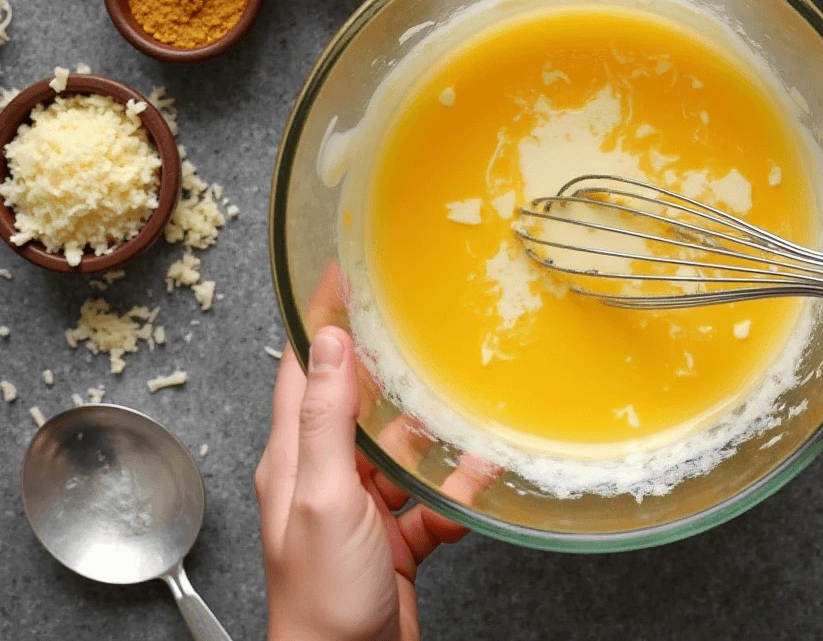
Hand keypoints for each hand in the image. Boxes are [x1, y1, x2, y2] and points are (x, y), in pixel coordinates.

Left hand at [256, 327, 471, 640]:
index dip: (319, 319)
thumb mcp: (324, 497)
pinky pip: (430, 498)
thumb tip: (327, 342)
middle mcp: (324, 477)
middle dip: (387, 368)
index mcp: (294, 459)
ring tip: (464, 406)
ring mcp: (361, 508)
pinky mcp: (395, 536)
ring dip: (433, 434)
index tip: (341, 275)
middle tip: (419, 327)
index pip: (301, 368)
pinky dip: (455, 488)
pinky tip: (478, 480)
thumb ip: (326, 421)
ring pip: (401, 450)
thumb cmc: (323, 597)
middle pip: (356, 403)